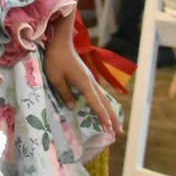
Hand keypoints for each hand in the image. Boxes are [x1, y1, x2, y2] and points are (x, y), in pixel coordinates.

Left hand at [43, 22, 122, 138]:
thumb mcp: (56, 78)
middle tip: (119, 132)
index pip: (95, 103)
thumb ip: (65, 93)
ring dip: (110, 112)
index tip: (109, 128)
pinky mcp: (86, 77)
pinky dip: (103, 104)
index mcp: (84, 83)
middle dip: (113, 118)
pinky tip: (104, 109)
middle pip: (105, 102)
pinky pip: (98, 94)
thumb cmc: (56, 59)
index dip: (102, 116)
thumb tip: (72, 107)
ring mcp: (90, 79)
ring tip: (116, 125)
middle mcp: (91, 82)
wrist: (60, 42)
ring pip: (103, 98)